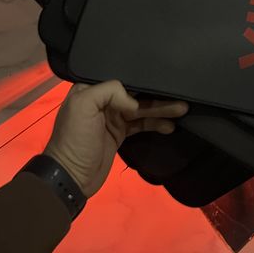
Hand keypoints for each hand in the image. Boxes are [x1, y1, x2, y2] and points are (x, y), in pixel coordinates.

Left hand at [44, 81, 188, 197]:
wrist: (71, 177)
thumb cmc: (75, 138)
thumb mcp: (84, 105)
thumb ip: (110, 91)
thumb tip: (134, 102)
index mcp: (91, 88)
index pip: (121, 77)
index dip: (141, 77)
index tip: (160, 75)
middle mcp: (103, 100)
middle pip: (135, 93)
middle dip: (157, 94)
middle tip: (180, 96)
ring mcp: (113, 117)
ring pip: (142, 108)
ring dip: (161, 109)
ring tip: (182, 110)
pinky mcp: (120, 134)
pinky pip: (141, 124)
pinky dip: (156, 123)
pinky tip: (169, 125)